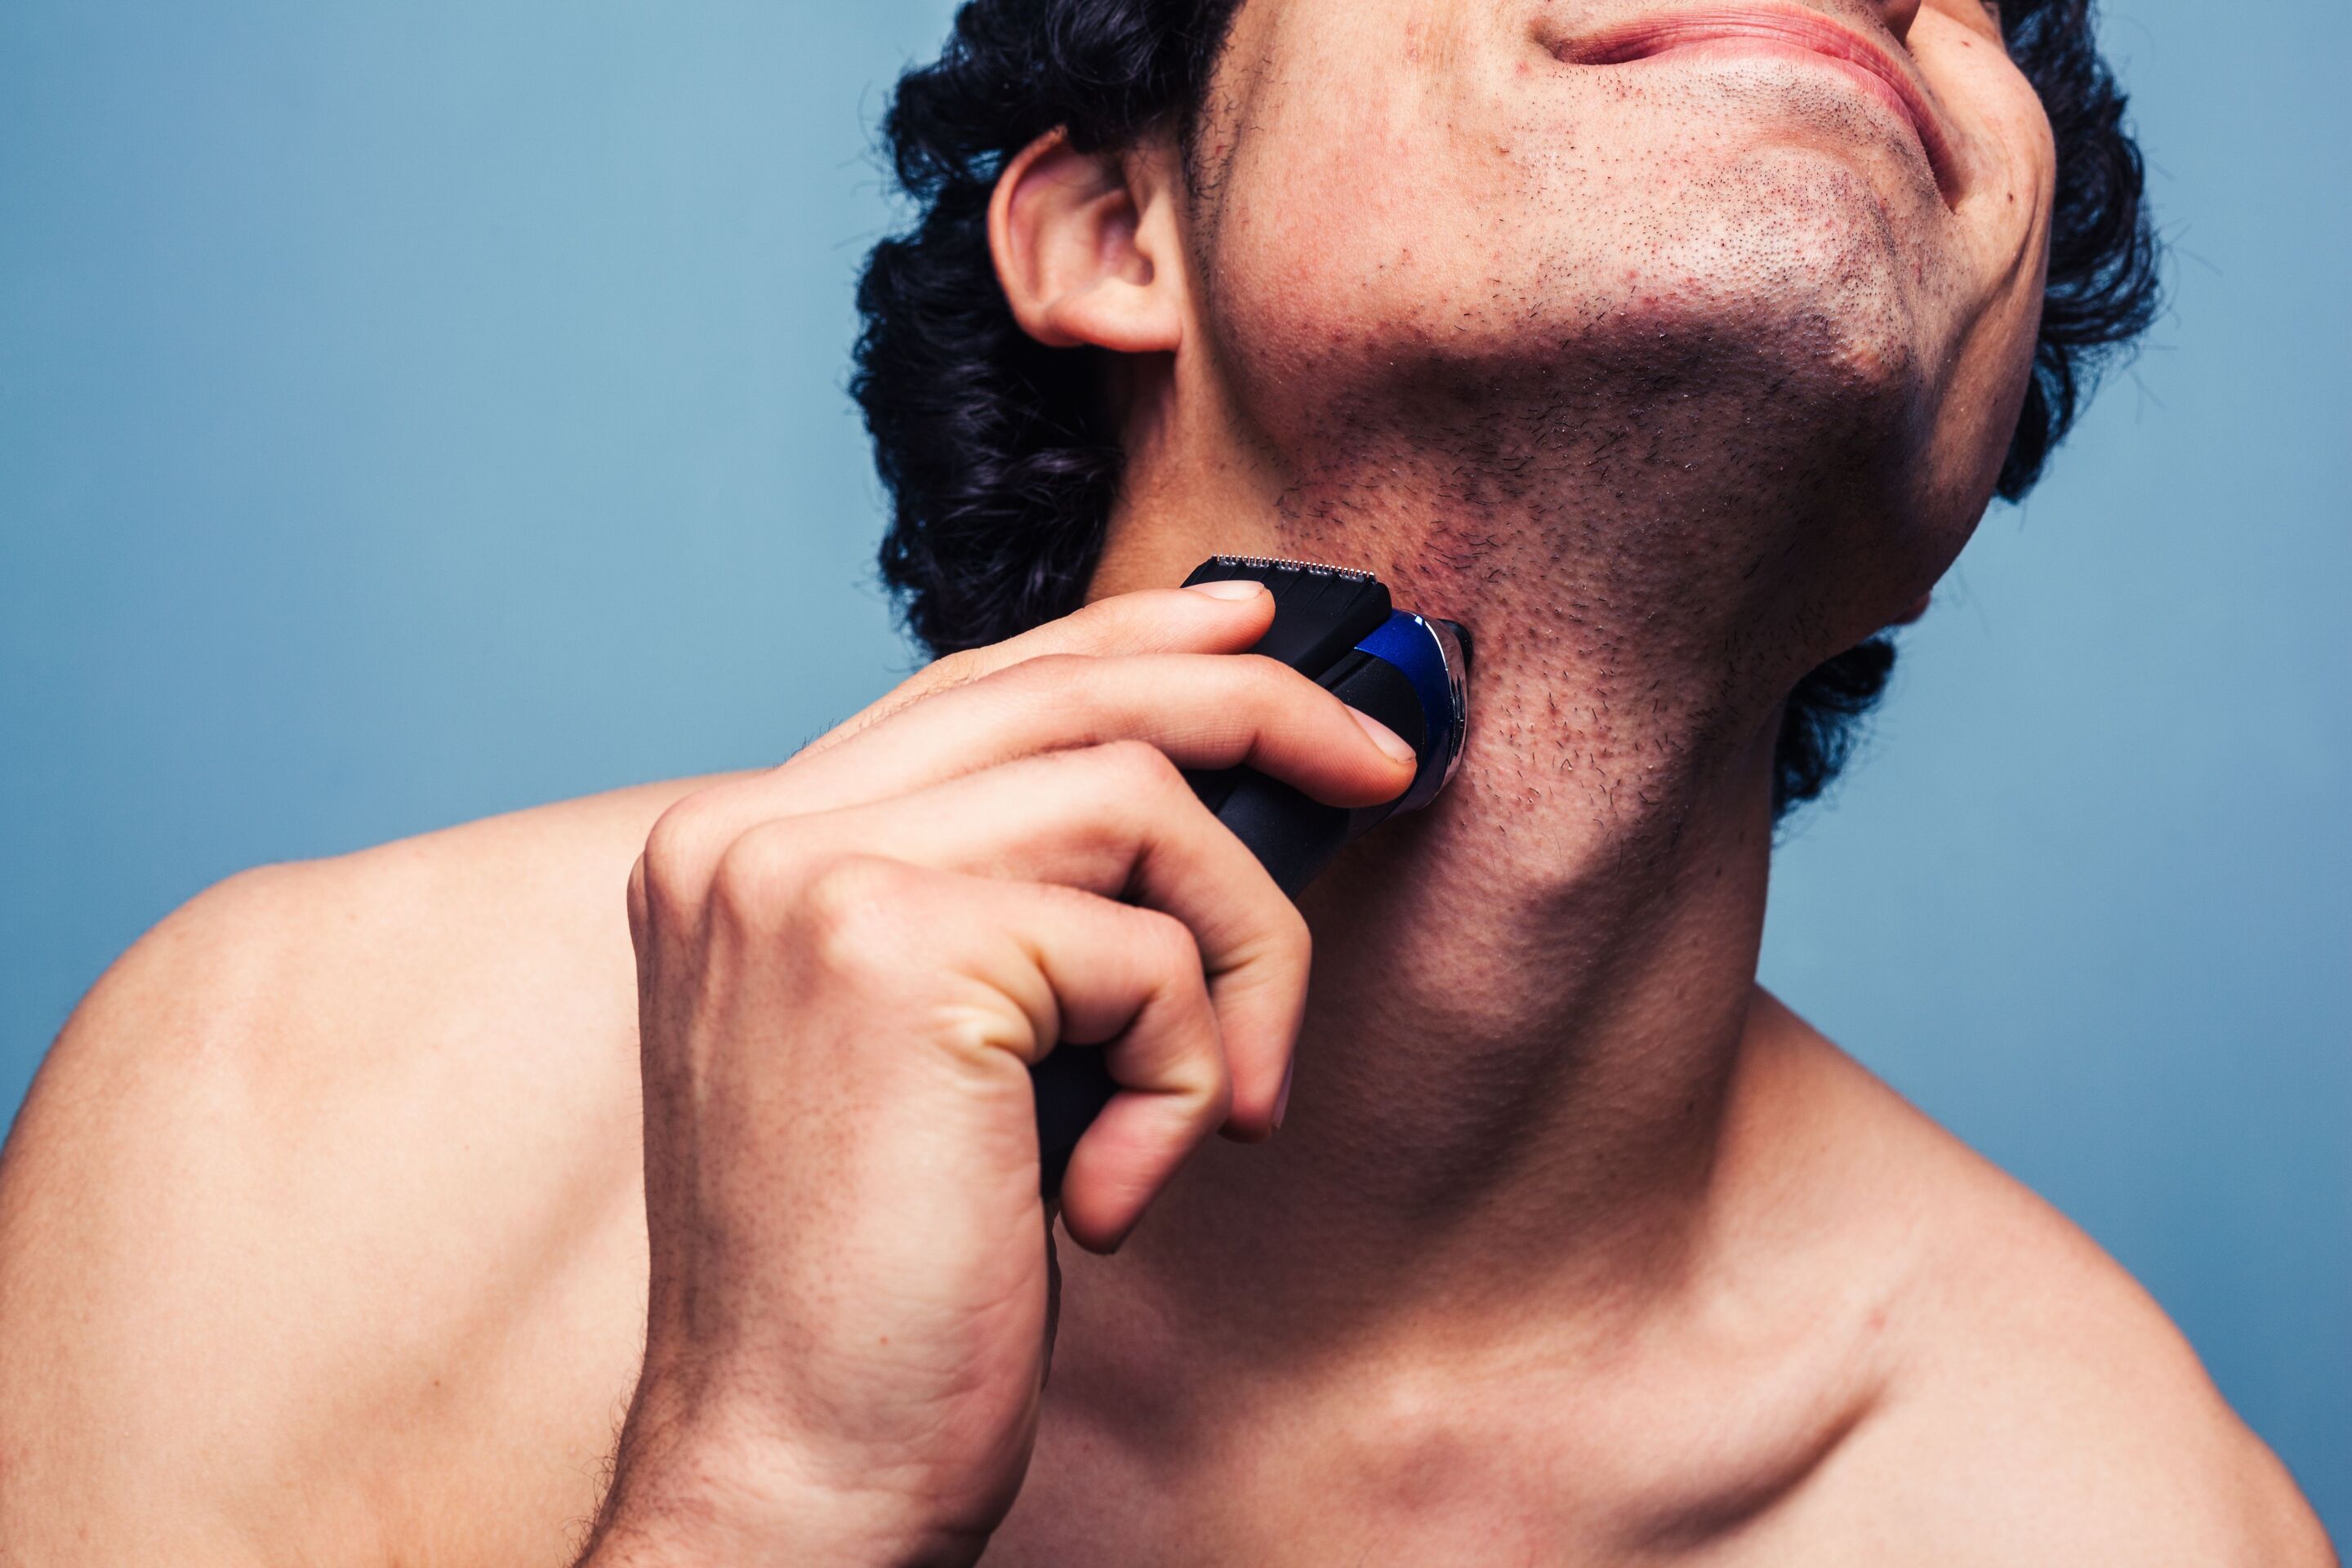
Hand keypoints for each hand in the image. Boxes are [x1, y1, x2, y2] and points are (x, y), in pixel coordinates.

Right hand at [578, 583, 1416, 1565]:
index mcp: (732, 850)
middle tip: (1384, 767)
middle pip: (1061, 693)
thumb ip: (1007, 899)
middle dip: (1255, 711)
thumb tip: (1193, 787)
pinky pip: (1151, 953)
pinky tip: (1118, 1191)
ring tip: (1222, 1105)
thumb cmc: (882, 1283)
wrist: (792, 1472)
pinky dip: (1190, 1069)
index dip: (1125, 640)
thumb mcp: (937, 1049)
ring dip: (1238, 955)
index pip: (966, 687)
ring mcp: (803, 879)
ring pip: (1136, 801)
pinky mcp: (895, 951)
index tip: (1253, 630)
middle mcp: (741, 836)